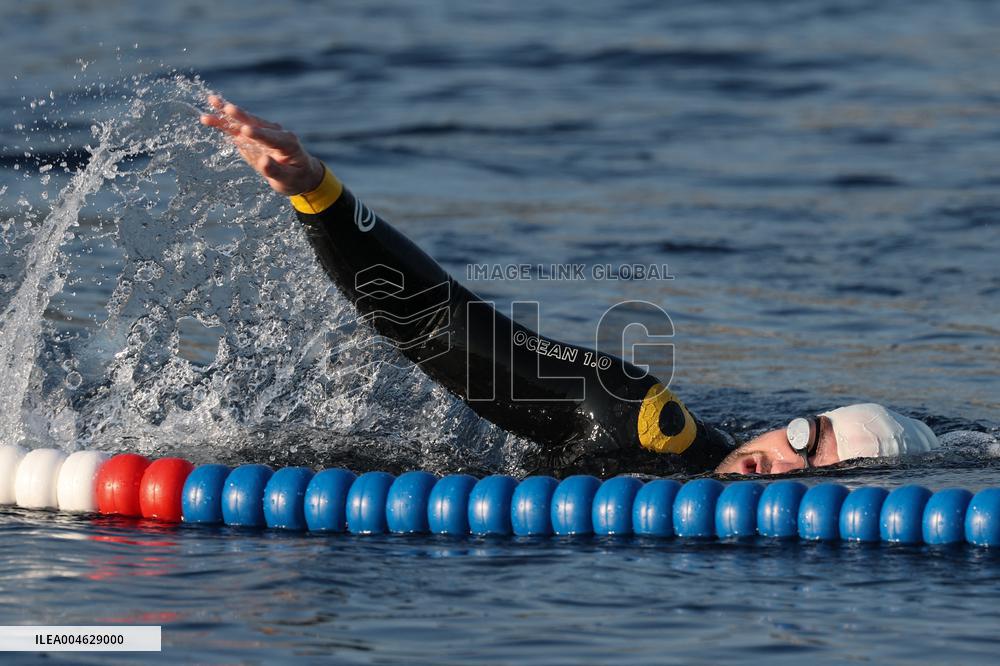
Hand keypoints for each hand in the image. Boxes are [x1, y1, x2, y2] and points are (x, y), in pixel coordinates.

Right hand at [199, 95, 324, 195]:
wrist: (300, 173)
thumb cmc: (295, 178)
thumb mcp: (288, 179)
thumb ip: (275, 171)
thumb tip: (263, 161)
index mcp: (287, 143)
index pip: (271, 138)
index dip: (258, 134)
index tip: (245, 130)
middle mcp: (275, 132)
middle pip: (255, 122)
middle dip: (240, 116)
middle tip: (227, 108)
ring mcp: (263, 131)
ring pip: (243, 120)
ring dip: (227, 112)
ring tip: (211, 101)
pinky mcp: (252, 135)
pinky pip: (236, 127)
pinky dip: (224, 121)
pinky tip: (208, 116)